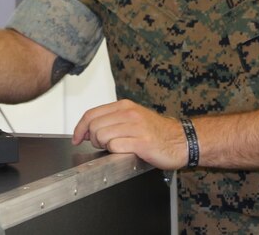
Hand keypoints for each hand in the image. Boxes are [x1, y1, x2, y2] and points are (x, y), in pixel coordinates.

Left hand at [72, 99, 186, 169]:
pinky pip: (115, 147)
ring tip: (116, 148)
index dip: (79, 128)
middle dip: (93, 139)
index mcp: (124, 106)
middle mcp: (129, 114)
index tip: (76, 138)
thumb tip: (87, 129)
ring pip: (102, 136)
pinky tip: (125, 152)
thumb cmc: (156, 131)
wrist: (182, 140)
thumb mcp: (133, 118)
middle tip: (103, 146)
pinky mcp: (142, 142)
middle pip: (94, 126)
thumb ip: (112, 120)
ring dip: (104, 146)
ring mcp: (135, 127)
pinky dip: (115, 152)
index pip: (91, 114)